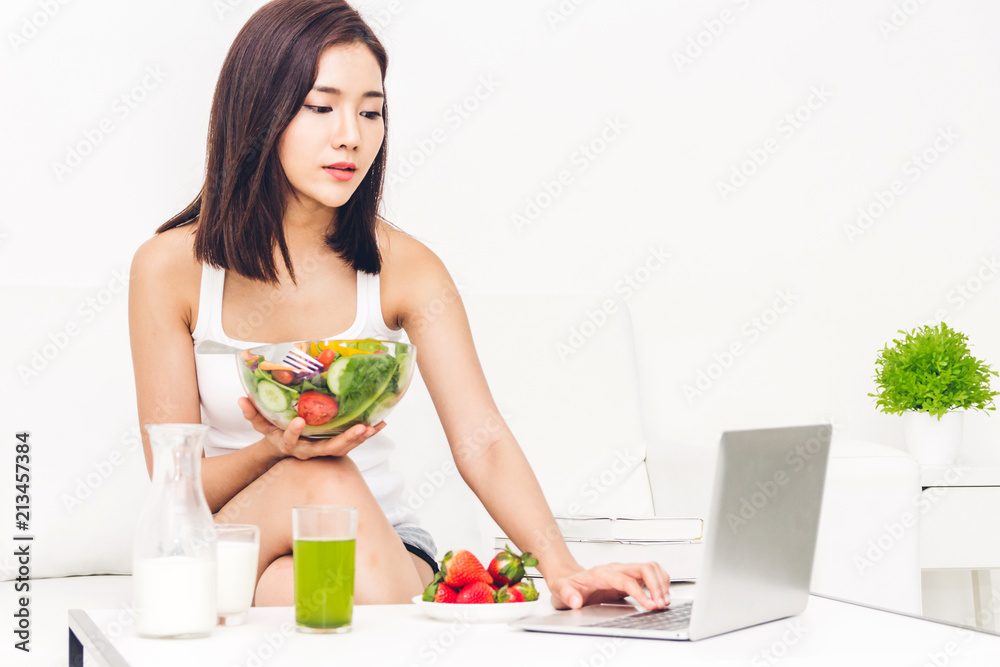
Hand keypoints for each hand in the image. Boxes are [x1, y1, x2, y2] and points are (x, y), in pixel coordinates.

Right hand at [238, 396, 385, 458]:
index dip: (294, 433)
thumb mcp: (260, 424)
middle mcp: (310, 450)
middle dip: (344, 440)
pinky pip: (352, 442)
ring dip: (360, 438)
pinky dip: (366, 434)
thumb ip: (252, 413)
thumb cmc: (274, 432)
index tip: (299, 421)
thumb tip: (241, 399)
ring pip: (344, 447)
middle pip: (328, 449)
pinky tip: (380, 423)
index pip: (291, 440)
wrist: (284, 449)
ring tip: (374, 427)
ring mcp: (324, 450)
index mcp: (291, 444)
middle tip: (359, 428)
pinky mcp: (336, 446)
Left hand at [546, 562, 670, 610]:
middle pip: (644, 568)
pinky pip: (651, 574)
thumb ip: (567, 594)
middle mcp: (616, 569)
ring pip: (650, 568)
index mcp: (602, 573)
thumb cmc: (568, 585)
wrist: (570, 580)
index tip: (649, 605)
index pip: (626, 580)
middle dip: (656, 586)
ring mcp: (624, 572)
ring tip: (664, 601)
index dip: (640, 592)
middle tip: (660, 604)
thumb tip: (576, 601)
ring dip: (661, 583)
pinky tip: (661, 596)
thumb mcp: (560, 590)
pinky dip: (660, 583)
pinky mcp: (630, 577)